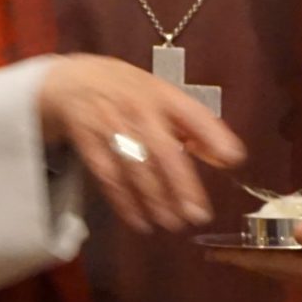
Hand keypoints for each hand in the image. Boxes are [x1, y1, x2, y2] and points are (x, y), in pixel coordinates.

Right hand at [36, 54, 246, 232]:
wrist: (70, 80)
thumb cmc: (125, 91)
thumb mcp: (160, 95)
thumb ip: (192, 125)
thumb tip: (227, 157)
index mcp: (162, 95)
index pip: (193, 114)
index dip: (213, 135)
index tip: (231, 159)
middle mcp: (138, 108)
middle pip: (163, 149)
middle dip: (181, 184)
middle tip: (197, 214)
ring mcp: (109, 124)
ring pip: (136, 167)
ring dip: (154, 198)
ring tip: (171, 222)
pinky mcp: (87, 139)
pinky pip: (107, 175)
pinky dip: (123, 200)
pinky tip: (138, 219)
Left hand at [209, 201, 301, 298]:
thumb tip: (296, 230)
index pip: (277, 266)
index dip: (245, 260)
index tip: (214, 254)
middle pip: (279, 258)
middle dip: (248, 251)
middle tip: (214, 243)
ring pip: (296, 244)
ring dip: (270, 237)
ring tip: (238, 229)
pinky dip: (298, 222)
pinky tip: (280, 215)